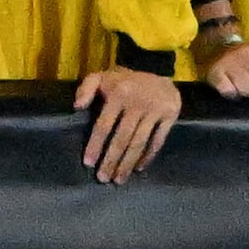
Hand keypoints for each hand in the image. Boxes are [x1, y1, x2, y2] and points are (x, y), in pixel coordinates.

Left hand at [76, 65, 180, 183]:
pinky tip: (139, 167)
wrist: (159, 69)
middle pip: (122, 138)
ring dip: (128, 162)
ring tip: (119, 179)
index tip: (88, 163)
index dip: (96, 145)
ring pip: (139, 141)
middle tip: (103, 178)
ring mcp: (156, 109)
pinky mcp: (171, 114)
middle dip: (112, 160)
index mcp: (119, 95)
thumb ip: (85, 88)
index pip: (104, 125)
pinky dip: (149, 155)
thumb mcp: (101, 77)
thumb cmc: (124, 81)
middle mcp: (138, 103)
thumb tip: (77, 107)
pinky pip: (159, 139)